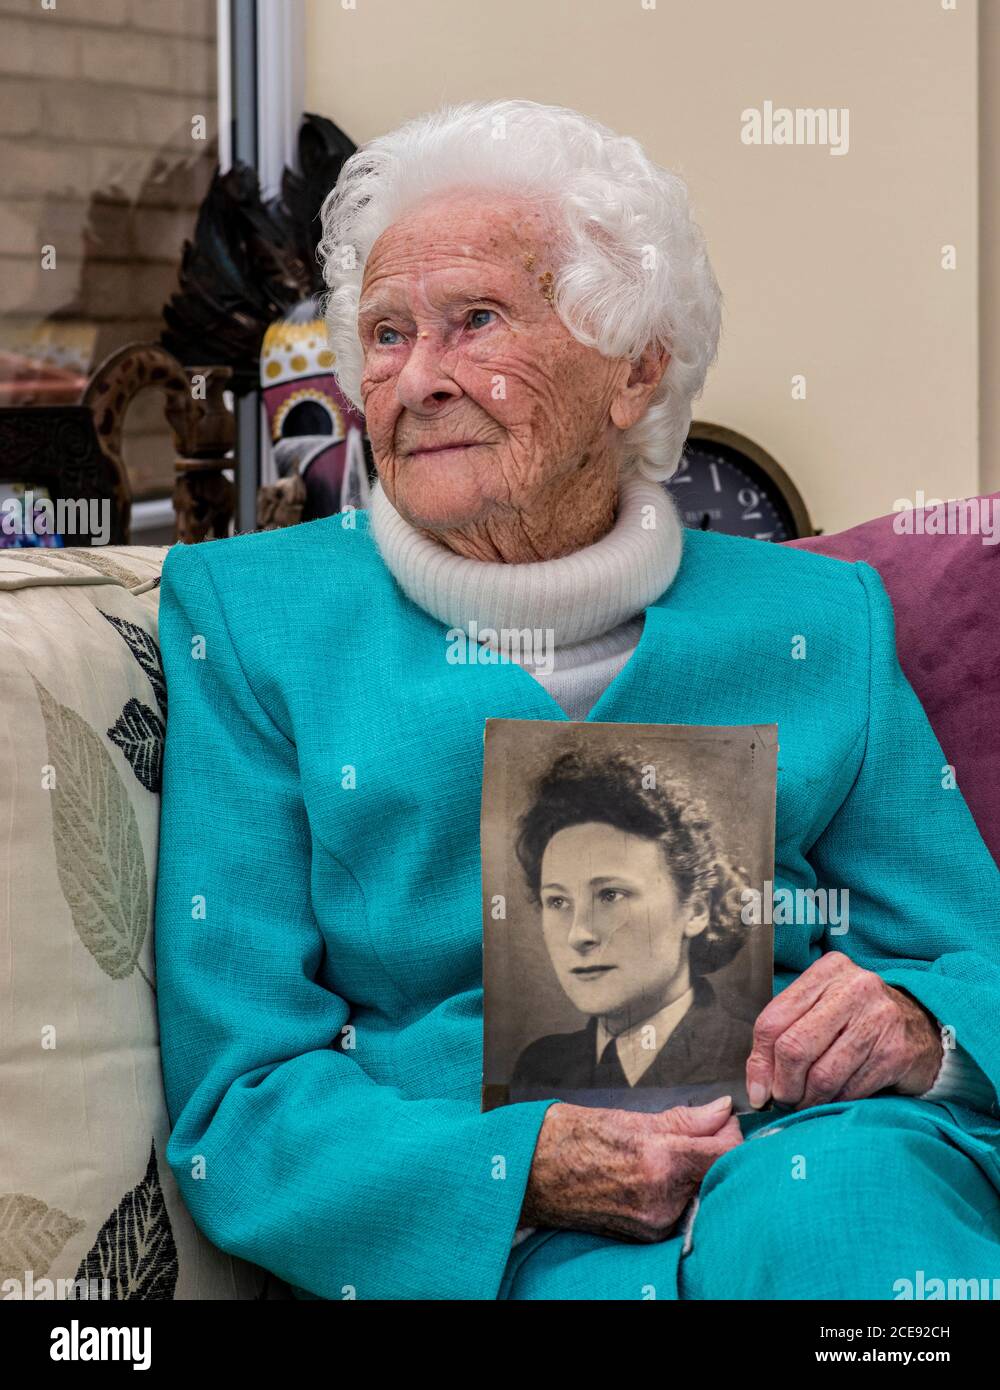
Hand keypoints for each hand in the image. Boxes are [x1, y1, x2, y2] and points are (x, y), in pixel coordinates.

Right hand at [520, 1095, 741, 1242]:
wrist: (528, 1174)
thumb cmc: (569, 1137)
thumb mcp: (627, 1116)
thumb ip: (684, 1118)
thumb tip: (721, 1110)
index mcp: (657, 1161)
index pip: (724, 1153)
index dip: (731, 1133)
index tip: (723, 1120)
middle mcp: (660, 1199)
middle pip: (714, 1173)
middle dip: (712, 1151)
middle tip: (696, 1130)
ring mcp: (653, 1223)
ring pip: (697, 1190)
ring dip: (693, 1171)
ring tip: (666, 1151)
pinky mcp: (645, 1235)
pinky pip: (678, 1208)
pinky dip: (676, 1189)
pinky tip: (654, 1174)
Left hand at [745, 951, 942, 1109]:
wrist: (924, 1029)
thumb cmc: (858, 1021)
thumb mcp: (820, 1013)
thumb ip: (784, 1036)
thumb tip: (757, 1088)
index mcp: (827, 971)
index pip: (773, 1020)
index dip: (759, 1063)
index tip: (758, 1091)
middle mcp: (854, 987)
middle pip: (795, 1047)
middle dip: (783, 1085)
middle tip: (784, 1100)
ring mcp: (879, 1018)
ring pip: (822, 1075)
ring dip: (808, 1099)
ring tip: (807, 1103)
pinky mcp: (896, 1051)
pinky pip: (850, 1089)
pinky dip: (836, 1102)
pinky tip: (835, 1099)